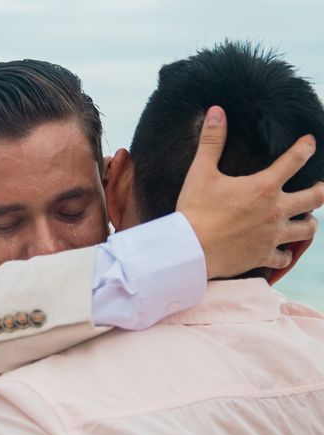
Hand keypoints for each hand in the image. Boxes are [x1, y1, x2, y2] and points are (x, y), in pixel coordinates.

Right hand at [177, 105, 323, 278]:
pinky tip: (282, 251)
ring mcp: (272, 235)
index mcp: (263, 187)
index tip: (309, 142)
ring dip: (308, 222)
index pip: (294, 161)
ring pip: (306, 229)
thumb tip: (216, 111)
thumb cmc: (195, 210)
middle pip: (315, 198)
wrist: (190, 250)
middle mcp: (275, 210)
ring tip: (306, 219)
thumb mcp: (200, 172)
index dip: (305, 148)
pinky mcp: (263, 256)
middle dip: (321, 189)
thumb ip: (211, 141)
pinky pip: (285, 256)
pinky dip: (285, 253)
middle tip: (320, 186)